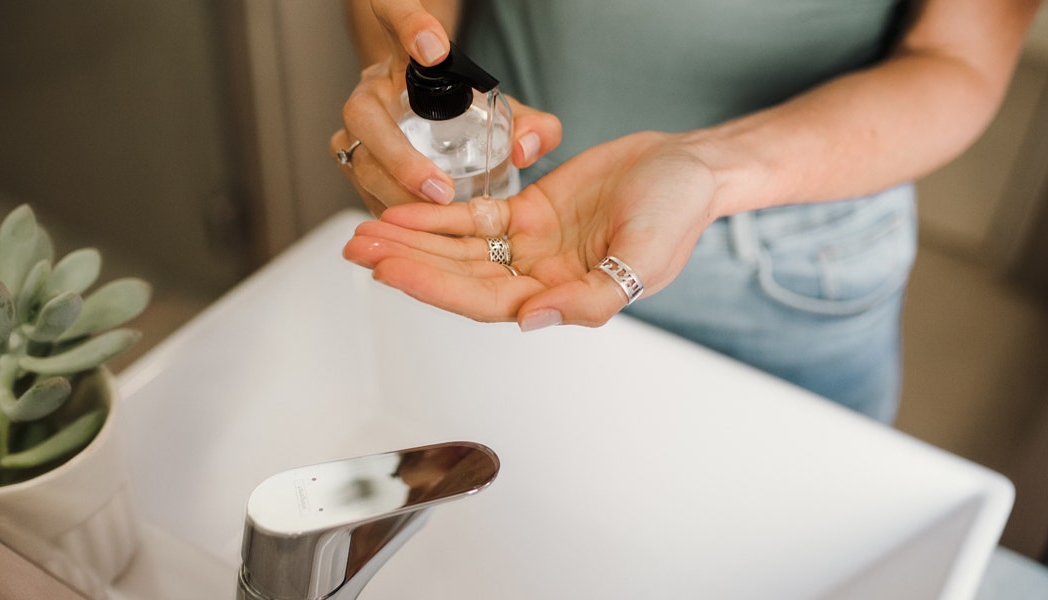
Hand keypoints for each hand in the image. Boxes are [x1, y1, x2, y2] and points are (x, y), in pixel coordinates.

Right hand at [330, 0, 560, 214]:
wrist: (438, 134)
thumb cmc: (469, 117)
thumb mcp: (506, 114)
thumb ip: (534, 126)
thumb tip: (527, 148)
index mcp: (409, 56)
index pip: (396, 15)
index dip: (410, 26)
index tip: (435, 46)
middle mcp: (374, 86)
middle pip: (364, 111)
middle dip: (400, 155)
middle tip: (439, 186)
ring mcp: (355, 126)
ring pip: (357, 155)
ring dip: (392, 189)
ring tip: (432, 213)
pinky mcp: (350, 161)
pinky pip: (358, 185)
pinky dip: (387, 208)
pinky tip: (418, 229)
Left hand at [343, 131, 722, 329]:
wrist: (688, 167)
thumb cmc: (677, 214)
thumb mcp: (644, 260)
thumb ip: (591, 298)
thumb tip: (532, 321)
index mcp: (563, 299)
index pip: (484, 300)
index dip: (435, 286)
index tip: (391, 270)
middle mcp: (538, 279)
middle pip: (458, 276)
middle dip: (407, 264)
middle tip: (359, 251)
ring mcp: (529, 246)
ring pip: (458, 248)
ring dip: (412, 241)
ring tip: (364, 233)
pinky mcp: (526, 212)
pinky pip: (472, 216)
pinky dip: (436, 214)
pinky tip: (401, 210)